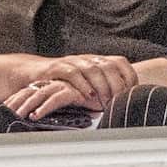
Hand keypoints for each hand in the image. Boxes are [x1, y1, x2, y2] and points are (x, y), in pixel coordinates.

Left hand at [4, 79, 93, 120]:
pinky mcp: (76, 91)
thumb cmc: (99, 96)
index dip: (17, 98)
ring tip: (16, 116)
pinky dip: (45, 107)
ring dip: (27, 106)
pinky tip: (36, 115)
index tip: (5, 108)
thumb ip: (63, 106)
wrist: (116, 87)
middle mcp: (59, 83)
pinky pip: (56, 99)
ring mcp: (66, 85)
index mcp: (56, 84)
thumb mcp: (76, 102)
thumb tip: (46, 121)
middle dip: (16, 102)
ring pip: (41, 94)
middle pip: (31, 91)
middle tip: (3, 113)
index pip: (31, 90)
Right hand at [18, 55, 136, 109]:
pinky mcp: (57, 67)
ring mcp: (73, 61)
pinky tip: (87, 97)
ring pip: (92, 69)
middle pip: (109, 66)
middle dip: (116, 84)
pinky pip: (72, 73)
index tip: (132, 93)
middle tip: (117, 101)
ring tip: (104, 102)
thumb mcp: (88, 84)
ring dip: (100, 86)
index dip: (128, 76)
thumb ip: (104, 91)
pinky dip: (82, 85)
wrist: (35, 72)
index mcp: (98, 60)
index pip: (120, 62)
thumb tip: (123, 107)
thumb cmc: (66, 83)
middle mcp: (88, 59)